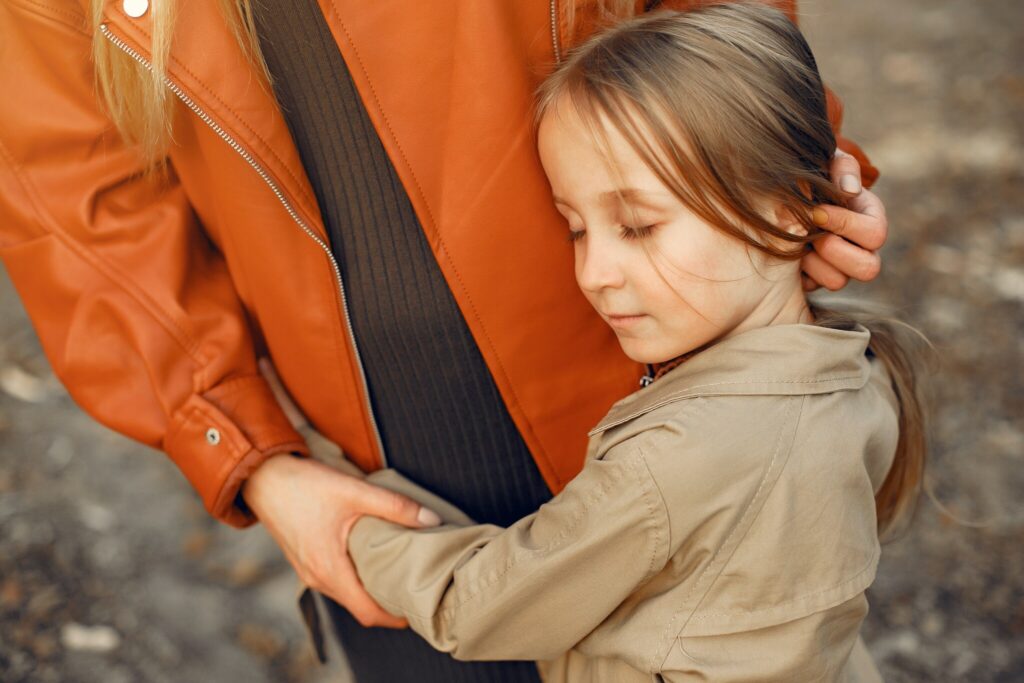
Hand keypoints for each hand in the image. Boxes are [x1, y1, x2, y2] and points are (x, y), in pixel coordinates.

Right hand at [242, 453, 440, 627]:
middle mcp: (316, 577)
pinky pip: (334, 580)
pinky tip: (371, 559)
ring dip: (370, 590)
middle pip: (358, 606)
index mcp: (329, 569)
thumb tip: (432, 520)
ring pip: (346, 593)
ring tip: (398, 574)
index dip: (395, 617)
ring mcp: (307, 571)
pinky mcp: (304, 559)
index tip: (418, 608)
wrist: (262, 476)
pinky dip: (355, 578)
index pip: (367, 612)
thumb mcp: (354, 491)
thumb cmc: (304, 484)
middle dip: (387, 603)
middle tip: (415, 589)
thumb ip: (395, 506)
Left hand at [801, 149, 888, 290]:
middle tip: (812, 235)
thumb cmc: (812, 174)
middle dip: (834, 251)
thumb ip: (841, 168)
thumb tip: (849, 190)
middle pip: (869, 268)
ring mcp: (841, 267)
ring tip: (797, 245)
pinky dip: (798, 274)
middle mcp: (862, 248)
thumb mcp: (827, 162)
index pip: (875, 233)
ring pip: (839, 282)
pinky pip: (812, 288)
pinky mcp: (817, 279)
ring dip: (814, 264)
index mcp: (870, 218)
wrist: (780, 194)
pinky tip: (788, 255)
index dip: (846, 224)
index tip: (816, 211)